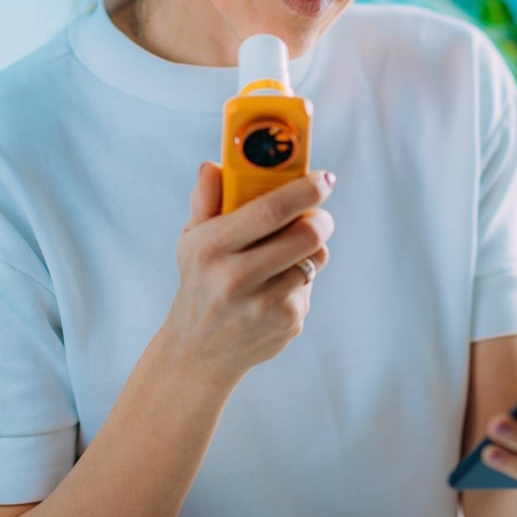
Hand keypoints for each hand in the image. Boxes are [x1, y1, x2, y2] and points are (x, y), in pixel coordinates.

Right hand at [164, 162, 334, 381]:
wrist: (200, 350)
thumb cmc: (200, 281)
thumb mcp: (192, 240)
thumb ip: (206, 200)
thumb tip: (214, 165)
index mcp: (211, 247)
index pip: (271, 210)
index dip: (305, 190)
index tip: (324, 178)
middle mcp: (236, 278)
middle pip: (305, 235)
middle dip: (321, 218)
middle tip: (318, 213)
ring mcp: (264, 305)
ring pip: (315, 259)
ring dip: (313, 247)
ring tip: (293, 248)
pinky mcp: (286, 323)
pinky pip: (310, 284)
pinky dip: (301, 276)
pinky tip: (279, 283)